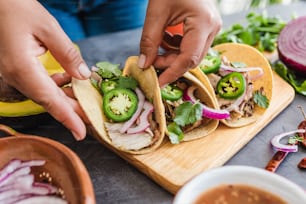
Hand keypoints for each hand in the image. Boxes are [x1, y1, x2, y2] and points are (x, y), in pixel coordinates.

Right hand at [0, 0, 90, 139]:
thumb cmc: (15, 8)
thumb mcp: (47, 27)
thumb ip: (67, 53)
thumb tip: (82, 76)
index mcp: (23, 68)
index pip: (50, 100)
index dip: (67, 118)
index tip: (81, 133)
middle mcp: (17, 75)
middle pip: (49, 100)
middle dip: (73, 111)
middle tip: (93, 118)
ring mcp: (15, 73)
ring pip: (45, 94)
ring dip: (67, 98)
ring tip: (87, 100)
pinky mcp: (18, 68)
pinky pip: (40, 83)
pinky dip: (57, 85)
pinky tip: (69, 80)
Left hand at [138, 0, 221, 86]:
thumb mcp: (156, 12)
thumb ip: (149, 40)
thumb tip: (144, 65)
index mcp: (203, 23)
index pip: (189, 58)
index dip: (172, 73)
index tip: (158, 83)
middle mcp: (212, 28)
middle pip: (191, 59)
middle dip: (170, 64)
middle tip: (151, 62)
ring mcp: (211, 28)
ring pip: (191, 54)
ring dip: (172, 56)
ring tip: (156, 46)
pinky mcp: (205, 28)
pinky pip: (191, 46)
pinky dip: (176, 47)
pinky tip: (166, 37)